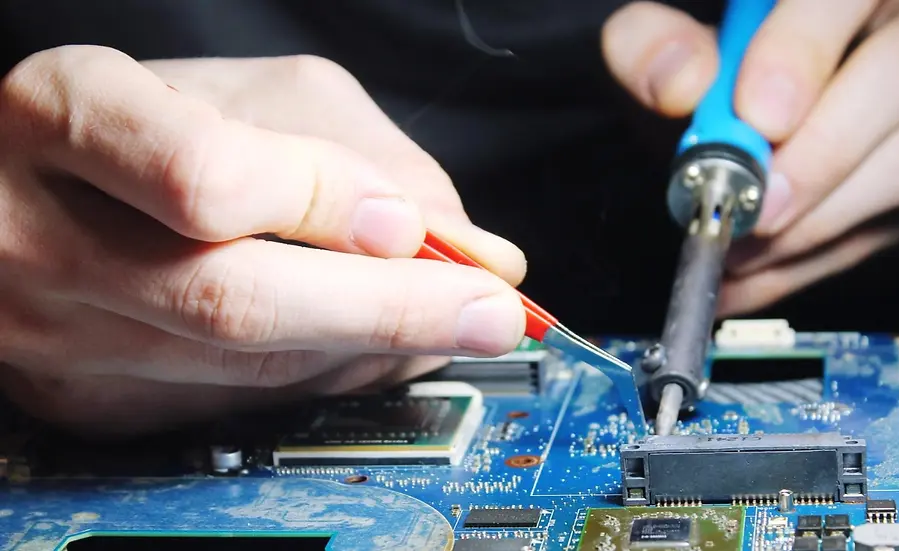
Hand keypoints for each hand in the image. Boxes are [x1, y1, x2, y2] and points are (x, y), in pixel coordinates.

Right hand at [0, 47, 526, 432]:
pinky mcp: (85, 401)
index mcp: (65, 120)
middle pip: (232, 300)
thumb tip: (473, 249)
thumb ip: (360, 155)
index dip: (321, 203)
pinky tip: (365, 342)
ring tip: (446, 319)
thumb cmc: (143, 121)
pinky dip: (323, 374)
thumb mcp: (250, 93)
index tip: (412, 224)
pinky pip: (237, 403)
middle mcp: (39, 239)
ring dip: (371, 348)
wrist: (18, 186)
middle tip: (490, 311)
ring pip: (246, 367)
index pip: (204, 177)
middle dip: (389, 308)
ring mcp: (54, 337)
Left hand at [603, 0, 898, 314]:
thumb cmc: (727, 77)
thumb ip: (653, 45)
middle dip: (821, 154)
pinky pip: (895, 231)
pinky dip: (807, 266)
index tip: (754, 114)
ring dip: (816, 221)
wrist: (766, 121)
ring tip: (736, 245)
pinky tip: (743, 280)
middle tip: (752, 203)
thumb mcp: (679, 50)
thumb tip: (678, 82)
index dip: (803, 52)